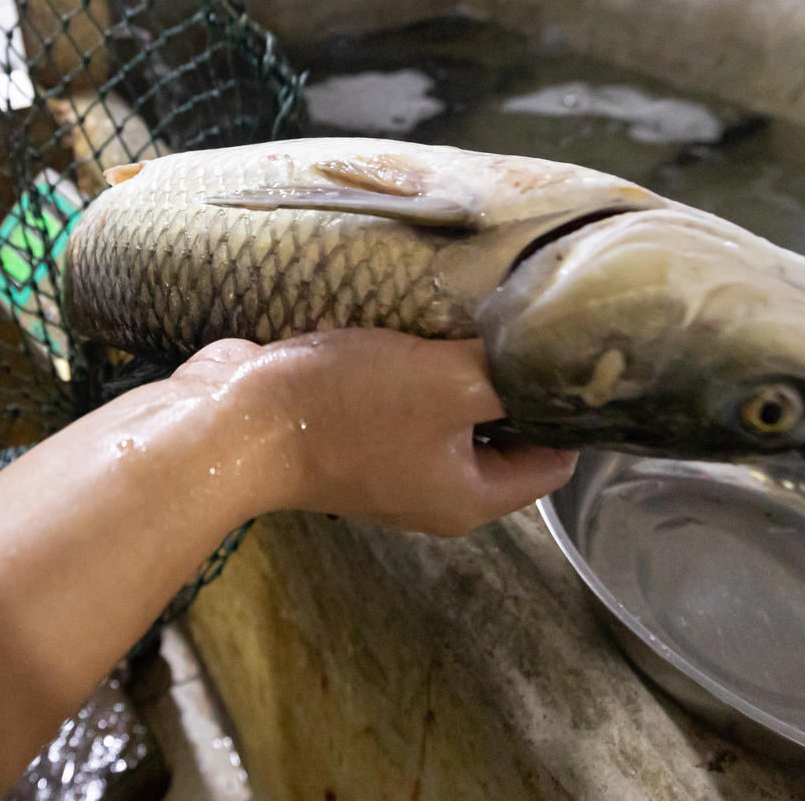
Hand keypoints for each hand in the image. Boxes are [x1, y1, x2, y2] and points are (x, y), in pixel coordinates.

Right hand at [167, 330, 576, 536]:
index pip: (554, 460)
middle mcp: (434, 490)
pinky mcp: (346, 432)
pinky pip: (400, 397)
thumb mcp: (448, 381)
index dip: (570, 408)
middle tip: (524, 316)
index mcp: (470, 497)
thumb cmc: (349, 407)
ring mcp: (386, 462)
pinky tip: (413, 319)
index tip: (571, 350)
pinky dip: (409, 364)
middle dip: (509, 378)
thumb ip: (511, 370)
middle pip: (501, 432)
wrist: (233, 420)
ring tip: (472, 307)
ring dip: (456, 365)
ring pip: (448, 409)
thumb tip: (561, 354)